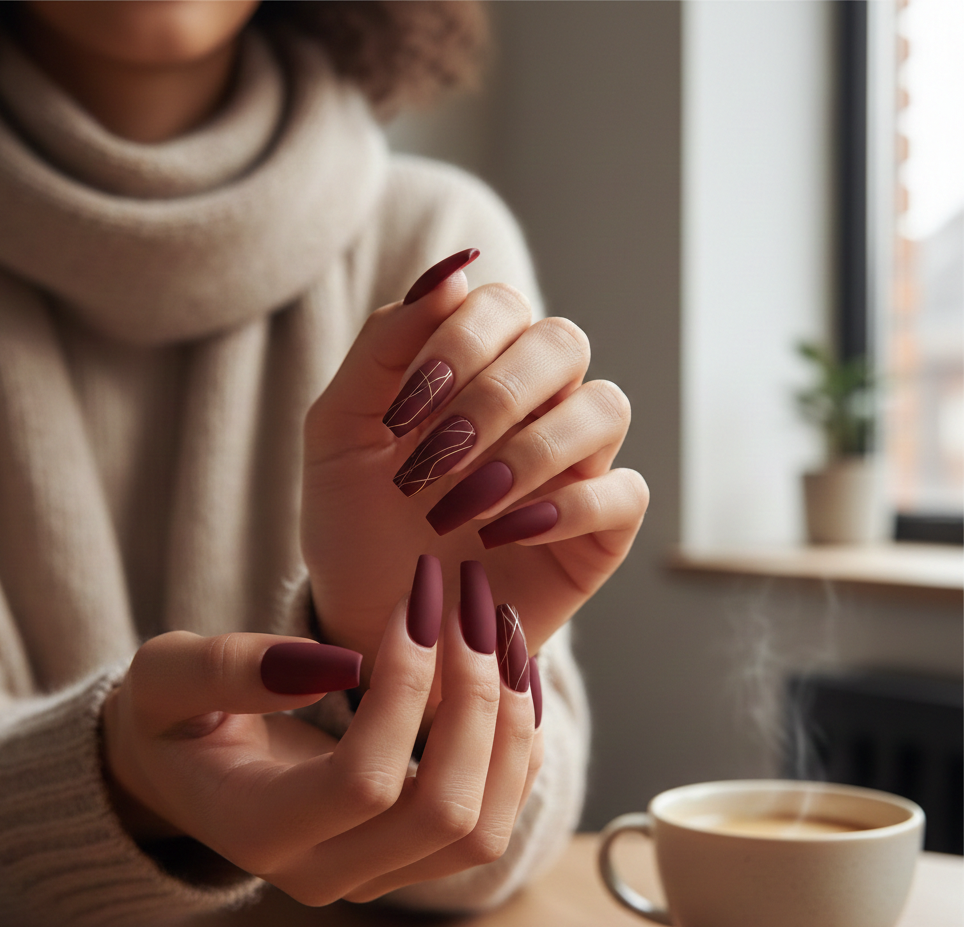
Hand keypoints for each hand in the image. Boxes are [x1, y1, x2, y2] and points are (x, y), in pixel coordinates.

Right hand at [101, 558, 541, 902]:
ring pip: (483, 829)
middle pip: (444, 814)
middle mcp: (328, 872)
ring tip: (504, 632)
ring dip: (510, 725)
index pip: (364, 782)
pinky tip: (510, 674)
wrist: (190, 770)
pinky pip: (494, 817)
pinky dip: (518, 746)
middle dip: (476, 701)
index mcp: (262, 830)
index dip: (404, 688)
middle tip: (477, 608)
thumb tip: (337, 665)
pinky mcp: (413, 858)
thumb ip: (229, 669)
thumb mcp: (169, 676)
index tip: (417, 602)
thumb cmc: (176, 715)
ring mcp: (379, 875)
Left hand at [302, 252, 647, 682]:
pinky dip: (569, 505)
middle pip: (562, 343)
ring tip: (465, 506)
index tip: (403, 415)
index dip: (458, 344)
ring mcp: (574, 464)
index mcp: (476, 369)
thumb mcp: (340, 432)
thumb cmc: (355, 524)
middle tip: (434, 461)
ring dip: (529, 452)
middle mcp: (535, 406)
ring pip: (604, 408)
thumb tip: (451, 269)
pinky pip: (624, 491)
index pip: (500, 307)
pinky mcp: (599, 529)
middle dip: (494, 398)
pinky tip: (506, 534)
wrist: (373, 618)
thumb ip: (383, 346)